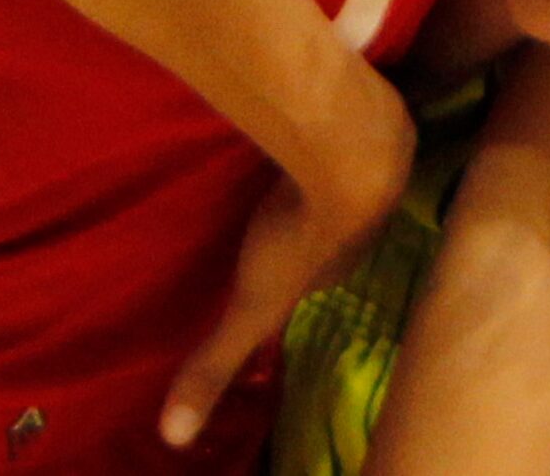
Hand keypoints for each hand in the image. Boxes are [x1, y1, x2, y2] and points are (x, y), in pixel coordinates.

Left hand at [159, 104, 414, 447]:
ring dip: (321, 167)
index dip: (299, 270)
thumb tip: (174, 436)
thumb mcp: (249, 310)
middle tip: (283, 202)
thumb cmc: (300, 234)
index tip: (275, 260)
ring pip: (341, 171)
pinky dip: (330, 125)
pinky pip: (347, 125)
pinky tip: (308, 113)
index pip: (320, 273)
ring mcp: (376, 167)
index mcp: (339, 263)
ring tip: (293, 156)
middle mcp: (366, 221)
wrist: (348, 153)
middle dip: (314, 216)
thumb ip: (214, 366)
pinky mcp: (375, 120)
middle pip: (334, 221)